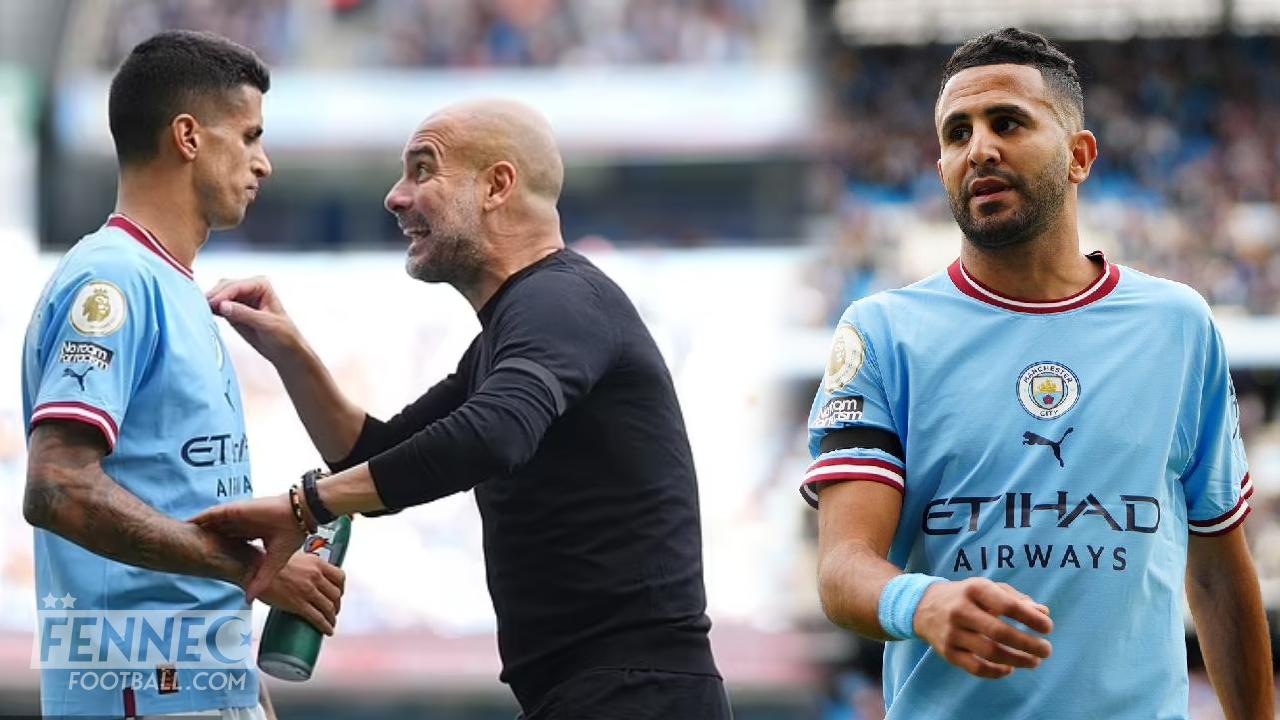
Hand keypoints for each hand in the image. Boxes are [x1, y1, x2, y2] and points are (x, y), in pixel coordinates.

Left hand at [191, 495, 304, 602]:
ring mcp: (237, 518)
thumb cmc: (291, 534)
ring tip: (181, 536)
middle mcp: (243, 526)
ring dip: (199, 529)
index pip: (231, 544)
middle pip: (219, 533)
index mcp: (253, 535)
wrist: (298, 516)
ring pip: (213, 524)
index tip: (207, 559)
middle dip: (205, 540)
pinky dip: (199, 518)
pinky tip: (187, 524)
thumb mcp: (272, 563)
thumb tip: (249, 600)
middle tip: (187, 548)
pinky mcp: (233, 510)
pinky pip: (211, 514)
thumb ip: (260, 580)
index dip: (219, 551)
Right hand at [207, 277, 301, 365]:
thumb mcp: (265, 324)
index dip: (222, 295)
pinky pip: (217, 306)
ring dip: (210, 303)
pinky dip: (211, 310)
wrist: (286, 351)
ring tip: (201, 312)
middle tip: (202, 309)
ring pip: (218, 295)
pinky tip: (206, 316)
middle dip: (213, 297)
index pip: (236, 286)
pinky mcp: (233, 310)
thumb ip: (244, 314)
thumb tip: (223, 306)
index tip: (212, 305)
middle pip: (224, 287)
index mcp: (261, 285)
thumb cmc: (284, 335)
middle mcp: (249, 288)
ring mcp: (240, 298)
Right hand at [258, 552, 344, 634]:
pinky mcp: (298, 604)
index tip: (338, 595)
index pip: (339, 577)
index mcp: (317, 563)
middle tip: (333, 611)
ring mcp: (308, 590)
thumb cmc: (270, 562)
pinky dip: (325, 626)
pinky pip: (317, 618)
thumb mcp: (296, 557)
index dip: (341, 589)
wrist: (254, 568)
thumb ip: (306, 566)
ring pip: (328, 607)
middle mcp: (315, 576)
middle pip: (336, 594)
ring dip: (332, 618)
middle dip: (336, 605)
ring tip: (331, 623)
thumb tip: (307, 575)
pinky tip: (327, 631)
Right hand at [913, 578, 1052, 678]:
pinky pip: (976, 668)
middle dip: (1028, 644)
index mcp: (974, 589)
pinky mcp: (948, 652)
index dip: (1031, 618)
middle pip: (1000, 632)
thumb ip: (1017, 599)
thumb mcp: (988, 589)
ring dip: (1018, 660)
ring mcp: (952, 633)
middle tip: (1047, 650)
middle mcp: (961, 610)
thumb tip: (1043, 613)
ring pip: (990, 652)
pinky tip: (1010, 668)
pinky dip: (997, 672)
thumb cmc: (966, 596)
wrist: (923, 606)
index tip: (1048, 627)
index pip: (1007, 605)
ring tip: (1034, 661)